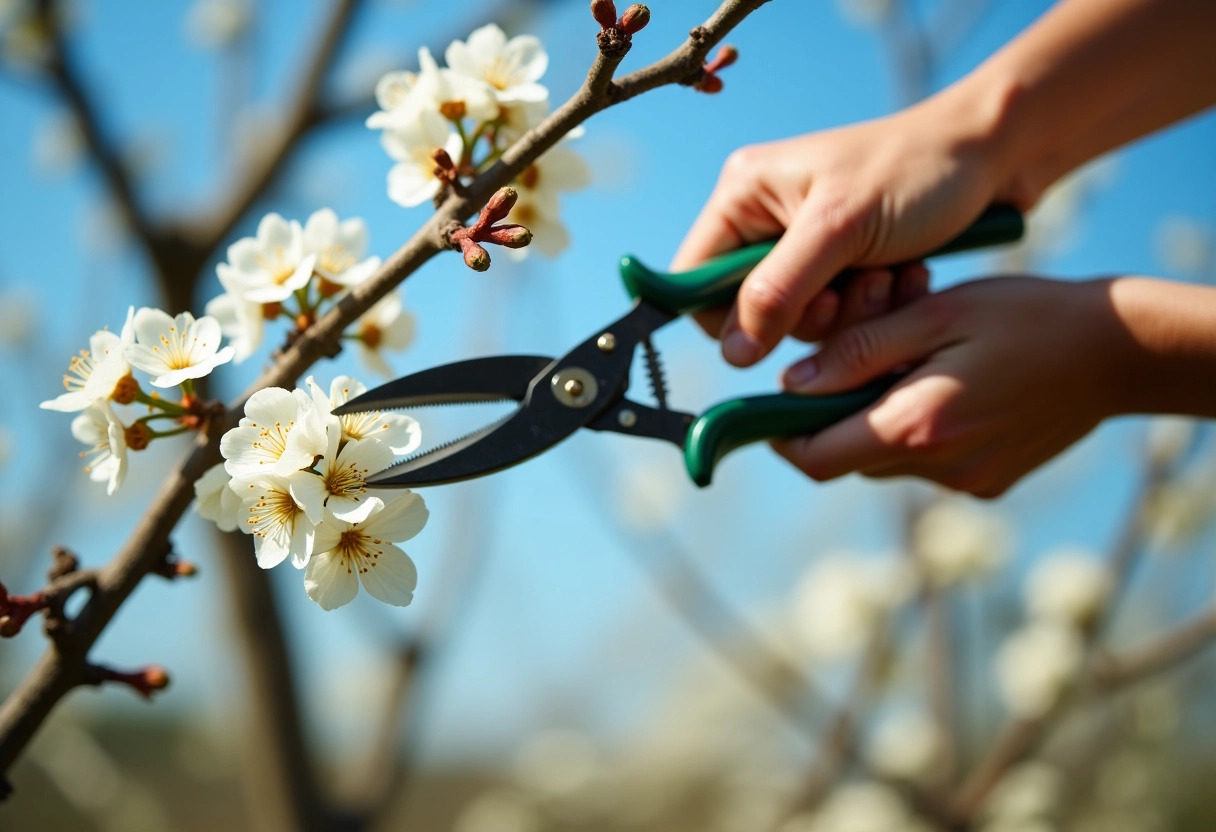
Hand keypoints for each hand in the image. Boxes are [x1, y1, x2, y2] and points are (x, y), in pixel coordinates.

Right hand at [671, 90, 1012, 365]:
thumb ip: (777, 291)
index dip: (724, 317)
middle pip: (749, 310)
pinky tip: (906, 277)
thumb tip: (733, 353)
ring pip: (797, 322)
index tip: (774, 329)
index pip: (695, 280)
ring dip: (848, 313)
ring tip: (889, 277)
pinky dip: (872, 308)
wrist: (995, 154)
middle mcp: (765, 221)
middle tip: (848, 292)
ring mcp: (806, 245)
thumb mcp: (839, 230)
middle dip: (805, 315)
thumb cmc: (916, 172)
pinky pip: (838, 317)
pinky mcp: (844, 265)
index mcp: (744, 195)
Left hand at [773, 277, 1125, 497]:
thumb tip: (793, 383)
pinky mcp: (987, 484)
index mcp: (918, 427)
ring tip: (905, 363)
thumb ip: (860, 351)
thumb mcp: (936, 313)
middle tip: (844, 362)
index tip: (766, 407)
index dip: (779, 436)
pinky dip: (913, 431)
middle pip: (847, 458)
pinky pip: (924, 464)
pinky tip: (943, 385)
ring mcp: (966, 482)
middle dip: (829, 418)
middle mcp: (937, 469)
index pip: (816, 459)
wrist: (1119, 353)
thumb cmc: (1027, 316)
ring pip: (884, 459)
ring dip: (874, 421)